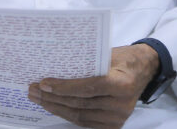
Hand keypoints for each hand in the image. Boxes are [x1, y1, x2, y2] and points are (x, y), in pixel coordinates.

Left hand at [27, 44, 159, 128]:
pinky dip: (67, 114)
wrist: (143, 69)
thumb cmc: (123, 58)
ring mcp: (118, 118)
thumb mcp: (107, 54)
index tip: (43, 83)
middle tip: (33, 90)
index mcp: (122, 84)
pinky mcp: (114, 125)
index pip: (88, 88)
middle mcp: (121, 104)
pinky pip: (85, 121)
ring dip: (56, 107)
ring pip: (79, 115)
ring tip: (38, 98)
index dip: (64, 87)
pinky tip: (54, 106)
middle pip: (80, 104)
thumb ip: (86, 64)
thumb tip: (54, 67)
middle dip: (53, 98)